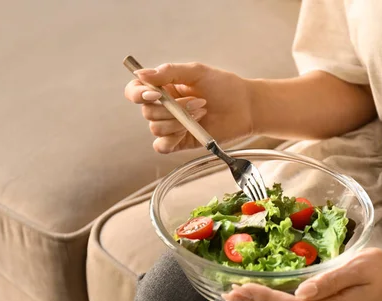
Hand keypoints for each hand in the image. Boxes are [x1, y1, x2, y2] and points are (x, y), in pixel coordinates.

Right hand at [124, 63, 253, 153]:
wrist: (246, 107)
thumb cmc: (224, 86)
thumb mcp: (196, 72)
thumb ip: (168, 72)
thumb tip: (140, 74)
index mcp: (164, 87)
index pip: (135, 91)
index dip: (138, 94)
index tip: (155, 94)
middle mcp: (164, 107)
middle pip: (147, 112)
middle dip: (173, 108)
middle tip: (199, 102)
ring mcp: (172, 126)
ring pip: (155, 128)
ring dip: (178, 121)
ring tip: (202, 113)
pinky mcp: (181, 142)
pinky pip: (161, 147)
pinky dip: (171, 140)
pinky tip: (188, 131)